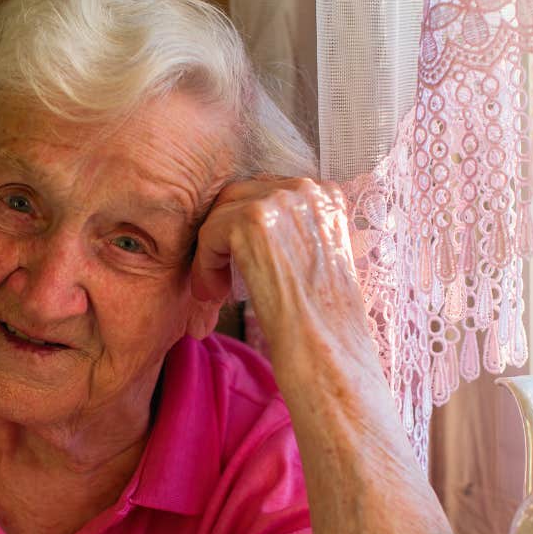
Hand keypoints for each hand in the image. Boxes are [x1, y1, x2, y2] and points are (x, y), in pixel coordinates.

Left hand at [192, 178, 372, 363]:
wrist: (327, 345)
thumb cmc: (326, 315)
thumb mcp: (322, 257)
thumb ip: (296, 231)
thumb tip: (260, 230)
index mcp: (327, 195)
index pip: (268, 193)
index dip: (247, 230)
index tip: (245, 264)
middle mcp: (306, 189)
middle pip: (240, 196)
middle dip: (225, 236)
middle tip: (223, 277)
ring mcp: (279, 201)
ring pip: (221, 214)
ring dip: (213, 253)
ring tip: (216, 290)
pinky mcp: (251, 221)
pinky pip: (209, 234)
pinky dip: (205, 266)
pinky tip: (214, 294)